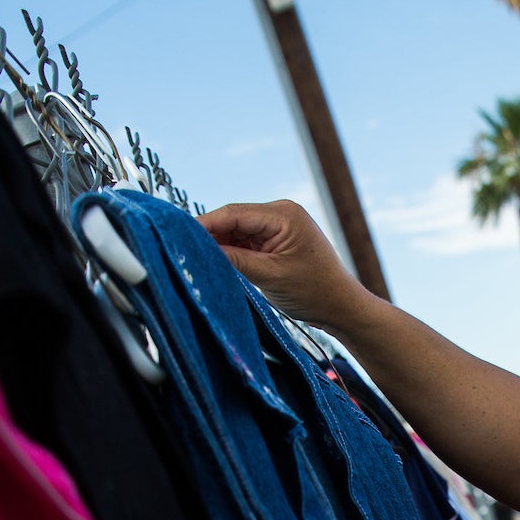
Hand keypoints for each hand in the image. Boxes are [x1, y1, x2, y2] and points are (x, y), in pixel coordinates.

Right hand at [197, 200, 364, 324]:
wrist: (341, 306)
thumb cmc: (315, 291)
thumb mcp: (270, 276)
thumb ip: (234, 260)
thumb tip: (202, 250)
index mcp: (283, 214)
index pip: (233, 213)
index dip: (204, 224)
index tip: (178, 235)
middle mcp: (280, 213)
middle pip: (232, 219)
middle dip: (209, 235)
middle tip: (181, 250)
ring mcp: (278, 225)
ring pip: (236, 231)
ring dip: (219, 245)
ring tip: (196, 260)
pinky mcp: (275, 240)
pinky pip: (245, 241)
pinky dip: (232, 252)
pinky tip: (217, 263)